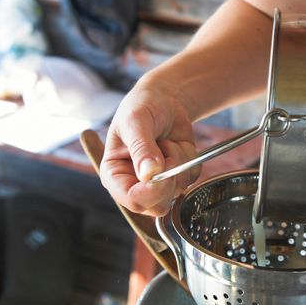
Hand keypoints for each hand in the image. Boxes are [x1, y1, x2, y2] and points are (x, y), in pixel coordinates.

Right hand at [99, 80, 199, 215]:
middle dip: (168, 179)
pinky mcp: (176, 176)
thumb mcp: (136, 122)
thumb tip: (149, 174)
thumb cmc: (142, 107)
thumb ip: (141, 148)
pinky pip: (191, 179)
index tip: (160, 174)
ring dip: (178, 162)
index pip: (131, 199)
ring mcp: (157, 182)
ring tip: (166, 142)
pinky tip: (176, 144)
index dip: (149, 192)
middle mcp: (134, 183)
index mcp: (114, 174)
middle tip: (165, 149)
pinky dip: (189, 160)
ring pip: (177, 191)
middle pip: (156, 205)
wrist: (164, 99)